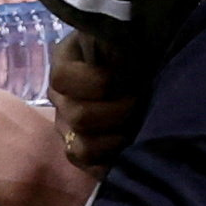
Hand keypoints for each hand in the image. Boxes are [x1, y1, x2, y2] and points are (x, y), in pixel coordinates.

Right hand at [44, 32, 140, 178]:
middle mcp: (60, 98)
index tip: (128, 76)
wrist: (145, 73)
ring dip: (116, 139)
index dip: (98, 82)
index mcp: (64, 64)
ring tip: (136, 127)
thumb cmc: (134, 52)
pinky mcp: (80, 152)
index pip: (63, 79)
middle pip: (78, 116)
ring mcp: (67, 128)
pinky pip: (89, 168)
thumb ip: (114, 40)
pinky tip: (130, 148)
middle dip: (118, 112)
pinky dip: (112, 162)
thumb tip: (115, 48)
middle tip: (141, 102)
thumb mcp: (123, 37)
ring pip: (80, 148)